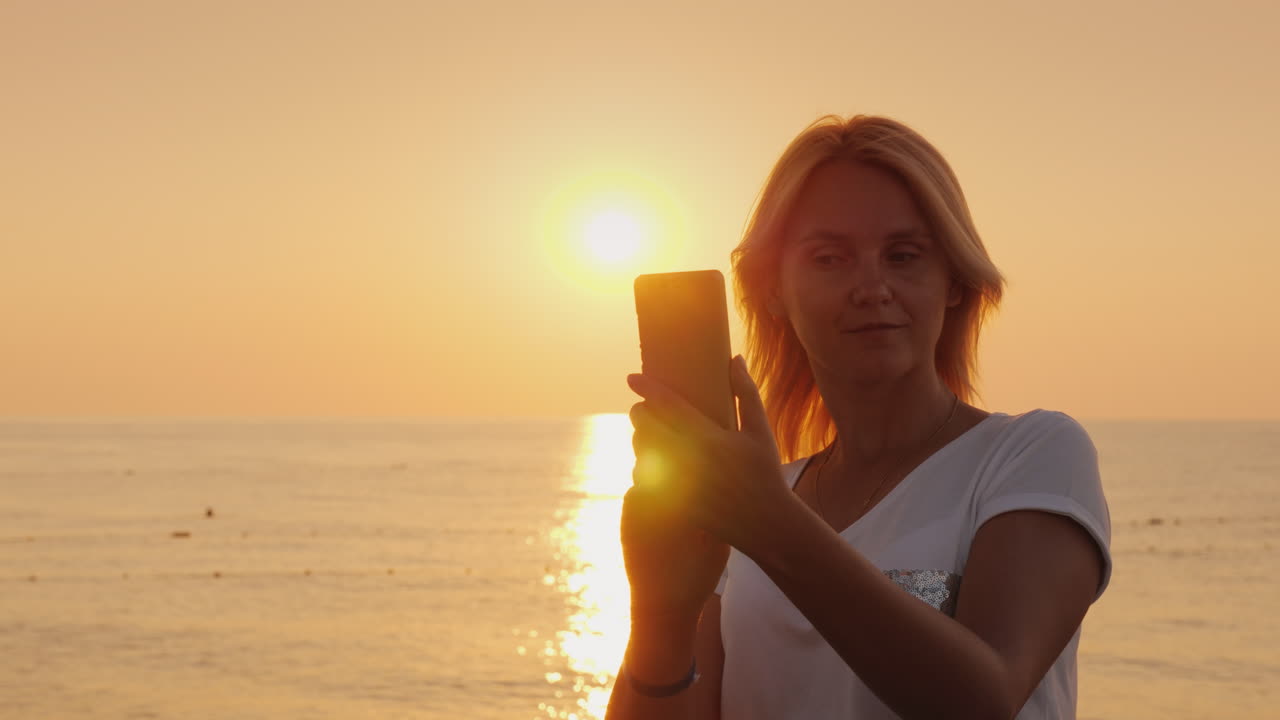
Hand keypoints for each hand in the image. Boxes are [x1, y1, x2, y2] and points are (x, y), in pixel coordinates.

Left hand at [621, 355, 793, 618]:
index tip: (632, 377)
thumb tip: (733, 358)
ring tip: (645, 434)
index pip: (669, 406)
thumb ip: (746, 393)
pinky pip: (645, 482)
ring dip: (639, 441)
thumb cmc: (765, 472)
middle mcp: (691, 462)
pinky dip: (643, 468)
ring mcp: (680, 485)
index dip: (646, 389)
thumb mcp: (760, 431)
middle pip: (647, 428)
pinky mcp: (675, 505)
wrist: (767, 523)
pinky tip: (650, 462)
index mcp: (710, 439)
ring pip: (641, 455)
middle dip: (639, 414)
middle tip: (641, 408)